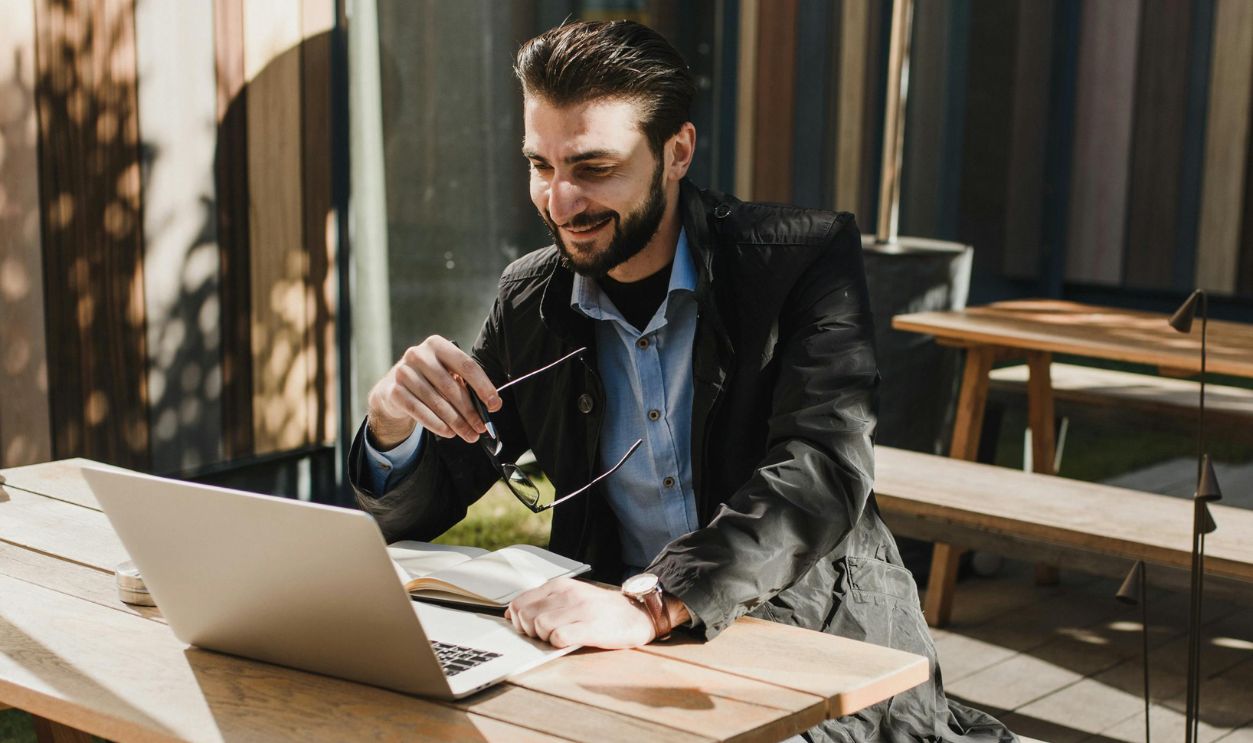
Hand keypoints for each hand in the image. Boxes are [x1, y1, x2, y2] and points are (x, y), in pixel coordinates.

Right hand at [366, 335, 500, 448]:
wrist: (393, 390)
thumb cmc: (429, 381)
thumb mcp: (447, 376)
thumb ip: (467, 386)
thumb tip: (492, 406)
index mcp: (437, 345)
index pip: (466, 365)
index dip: (483, 386)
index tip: (494, 405)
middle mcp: (418, 354)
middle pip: (451, 386)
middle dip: (470, 411)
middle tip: (482, 427)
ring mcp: (403, 372)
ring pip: (436, 402)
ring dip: (456, 422)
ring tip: (469, 434)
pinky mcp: (393, 391)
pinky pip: (419, 411)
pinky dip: (436, 424)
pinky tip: (449, 433)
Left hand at [504, 578, 655, 648]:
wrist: (637, 613)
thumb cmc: (601, 609)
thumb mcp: (570, 596)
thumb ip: (542, 602)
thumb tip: (511, 614)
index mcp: (559, 586)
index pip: (519, 603)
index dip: (519, 620)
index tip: (531, 627)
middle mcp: (567, 594)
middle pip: (526, 617)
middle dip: (531, 632)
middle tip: (548, 636)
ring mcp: (579, 610)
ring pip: (540, 627)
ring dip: (546, 639)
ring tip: (562, 638)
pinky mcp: (590, 627)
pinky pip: (559, 637)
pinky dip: (559, 643)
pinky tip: (570, 641)